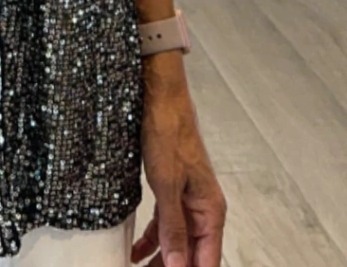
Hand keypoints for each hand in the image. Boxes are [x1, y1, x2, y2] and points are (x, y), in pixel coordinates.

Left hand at [133, 75, 226, 265]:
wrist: (161, 99)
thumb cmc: (168, 134)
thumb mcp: (166, 185)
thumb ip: (172, 227)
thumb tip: (179, 266)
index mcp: (210, 211)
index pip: (207, 261)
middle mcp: (204, 209)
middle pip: (192, 254)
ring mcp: (188, 200)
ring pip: (178, 241)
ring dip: (162, 258)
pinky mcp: (172, 190)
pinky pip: (165, 222)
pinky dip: (153, 238)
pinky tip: (138, 250)